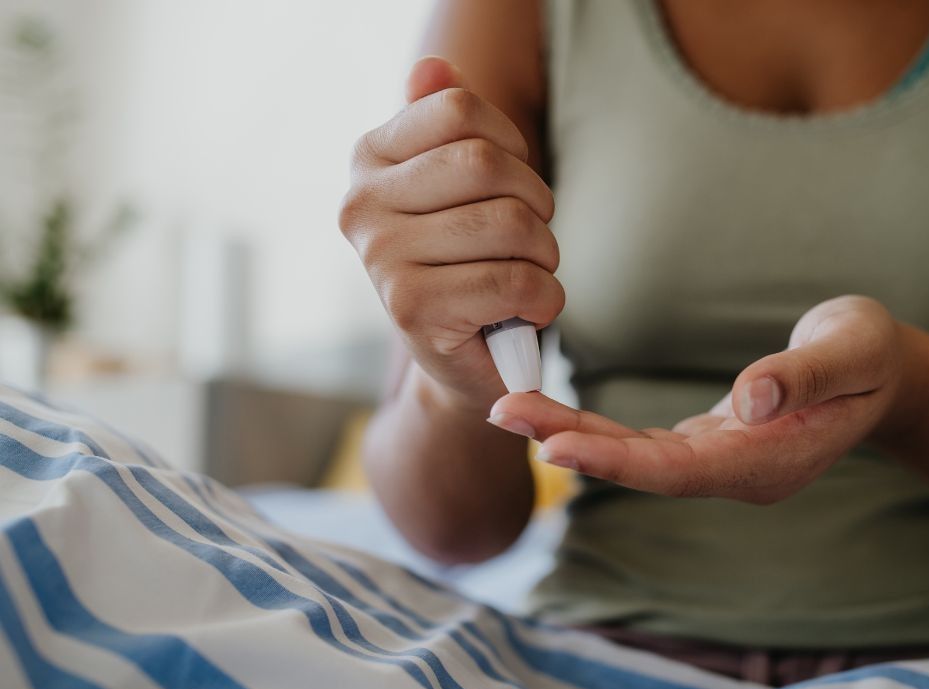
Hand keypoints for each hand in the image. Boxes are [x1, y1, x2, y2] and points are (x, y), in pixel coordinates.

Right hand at [339, 56, 562, 410]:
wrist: (463, 360)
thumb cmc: (468, 263)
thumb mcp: (457, 189)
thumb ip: (444, 125)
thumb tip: (434, 68)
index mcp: (369, 160)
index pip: (459, 109)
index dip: (512, 143)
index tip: (512, 183)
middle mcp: (361, 205)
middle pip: (487, 164)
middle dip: (536, 202)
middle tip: (532, 238)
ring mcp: (381, 259)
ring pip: (510, 224)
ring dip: (545, 255)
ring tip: (529, 274)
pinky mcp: (414, 311)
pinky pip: (516, 281)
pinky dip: (546, 297)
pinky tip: (530, 309)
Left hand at [488, 296, 910, 502]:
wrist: (883, 372)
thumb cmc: (870, 355)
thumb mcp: (853, 352)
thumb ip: (804, 376)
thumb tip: (751, 399)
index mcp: (770, 462)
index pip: (678, 470)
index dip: (615, 461)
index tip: (554, 445)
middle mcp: (738, 472)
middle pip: (642, 468)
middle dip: (571, 442)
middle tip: (501, 411)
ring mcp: (723, 460)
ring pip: (636, 456)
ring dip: (573, 434)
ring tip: (511, 409)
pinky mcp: (711, 441)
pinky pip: (645, 443)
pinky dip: (599, 429)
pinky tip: (556, 415)